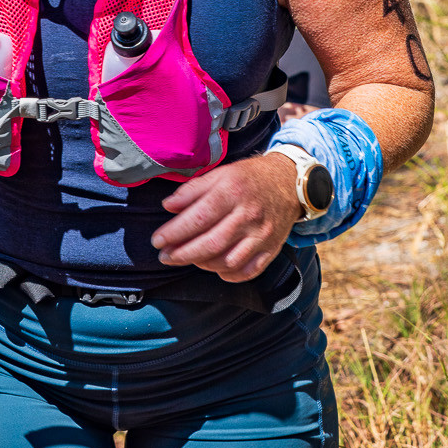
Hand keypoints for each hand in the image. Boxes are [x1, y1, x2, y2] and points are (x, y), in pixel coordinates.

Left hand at [151, 153, 300, 281]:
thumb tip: (168, 206)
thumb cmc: (250, 177)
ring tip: (189, 258)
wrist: (290, 182)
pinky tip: (215, 267)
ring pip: (228, 261)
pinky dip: (228, 275)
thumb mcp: (221, 173)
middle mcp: (249, 215)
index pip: (199, 217)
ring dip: (203, 264)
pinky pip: (248, 271)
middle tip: (165, 256)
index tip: (157, 240)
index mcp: (233, 190)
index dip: (175, 232)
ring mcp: (262, 235)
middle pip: (211, 243)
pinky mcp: (272, 249)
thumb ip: (193, 190)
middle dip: (183, 254)